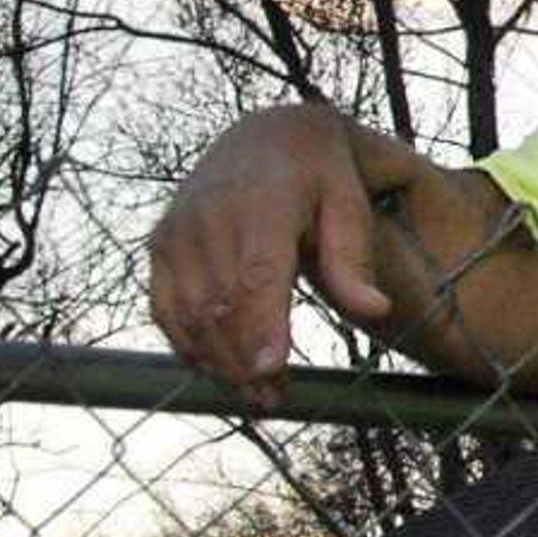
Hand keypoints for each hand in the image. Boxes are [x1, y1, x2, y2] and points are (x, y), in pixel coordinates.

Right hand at [146, 105, 393, 409]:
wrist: (262, 136)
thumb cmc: (319, 176)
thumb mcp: (349, 204)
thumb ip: (354, 260)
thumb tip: (377, 310)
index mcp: (262, 203)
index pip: (257, 273)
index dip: (262, 325)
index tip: (272, 369)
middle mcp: (209, 217)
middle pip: (222, 304)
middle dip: (246, 359)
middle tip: (275, 400)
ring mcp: (177, 232)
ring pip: (189, 313)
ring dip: (219, 361)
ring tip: (256, 395)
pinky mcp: (160, 245)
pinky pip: (165, 308)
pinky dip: (189, 344)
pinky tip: (220, 369)